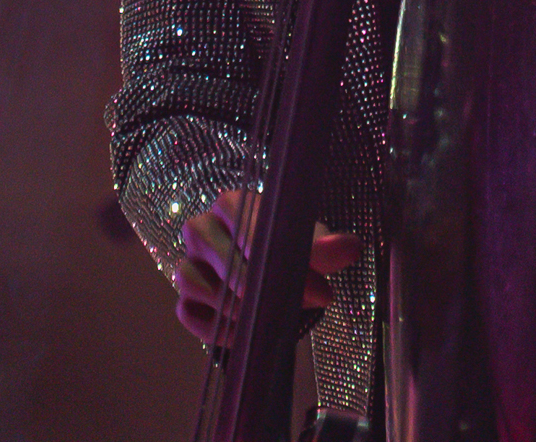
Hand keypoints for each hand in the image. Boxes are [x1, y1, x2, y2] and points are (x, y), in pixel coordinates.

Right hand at [175, 188, 361, 343]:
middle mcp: (203, 228)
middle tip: (286, 305)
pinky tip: (242, 332)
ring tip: (264, 317)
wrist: (271, 278)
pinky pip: (189, 314)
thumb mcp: (308, 246)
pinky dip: (216, 328)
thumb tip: (351, 248)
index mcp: (232, 203)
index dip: (270, 252)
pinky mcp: (184, 298)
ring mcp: (188, 263)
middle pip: (218, 255)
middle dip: (256, 287)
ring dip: (234, 307)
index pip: (240, 219)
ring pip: (196, 284)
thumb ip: (327, 248)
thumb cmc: (288, 251)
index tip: (304, 282)